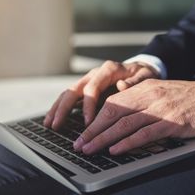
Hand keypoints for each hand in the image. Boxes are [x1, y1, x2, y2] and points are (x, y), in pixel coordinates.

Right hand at [43, 61, 158, 129]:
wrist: (141, 68)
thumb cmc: (143, 74)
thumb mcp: (145, 76)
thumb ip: (135, 82)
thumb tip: (122, 86)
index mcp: (108, 70)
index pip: (92, 88)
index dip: (88, 105)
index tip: (88, 122)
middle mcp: (94, 74)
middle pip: (73, 89)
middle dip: (63, 108)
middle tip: (56, 125)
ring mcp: (88, 80)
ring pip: (68, 93)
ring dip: (57, 109)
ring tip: (49, 125)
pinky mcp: (86, 89)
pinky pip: (70, 98)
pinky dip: (60, 109)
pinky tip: (53, 120)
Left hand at [72, 79, 194, 154]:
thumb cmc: (192, 99)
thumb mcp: (163, 94)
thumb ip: (143, 101)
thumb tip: (121, 116)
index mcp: (145, 89)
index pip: (113, 104)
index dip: (95, 120)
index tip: (83, 134)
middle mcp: (150, 96)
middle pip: (113, 113)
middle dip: (93, 131)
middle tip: (79, 145)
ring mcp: (161, 109)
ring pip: (125, 124)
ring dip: (104, 139)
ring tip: (90, 150)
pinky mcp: (173, 122)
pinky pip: (145, 134)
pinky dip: (128, 143)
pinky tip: (116, 150)